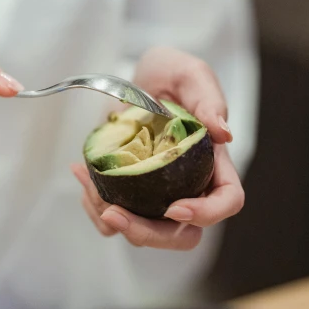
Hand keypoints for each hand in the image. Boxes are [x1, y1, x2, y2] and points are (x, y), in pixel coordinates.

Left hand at [71, 46, 243, 249]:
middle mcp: (190, 186)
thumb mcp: (190, 74)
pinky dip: (94, 206)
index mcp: (214, 163)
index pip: (227, 201)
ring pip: (144, 233)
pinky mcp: (130, 193)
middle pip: (184, 234)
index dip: (206, 214)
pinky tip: (81, 173)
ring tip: (87, 182)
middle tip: (114, 213)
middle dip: (148, 233)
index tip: (174, 208)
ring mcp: (158, 194)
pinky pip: (114, 220)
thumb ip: (208, 99)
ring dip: (112, 219)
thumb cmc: (171, 73)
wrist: (137, 77)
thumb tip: (224, 132)